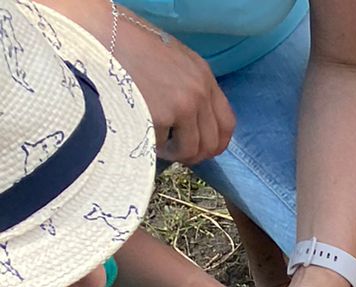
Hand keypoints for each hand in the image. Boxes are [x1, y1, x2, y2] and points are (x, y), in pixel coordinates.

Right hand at [114, 12, 233, 163]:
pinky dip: (151, 144)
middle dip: (193, 154)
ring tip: (154, 140)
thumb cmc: (126, 44)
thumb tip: (192, 125)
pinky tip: (138, 128)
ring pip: (189, 150)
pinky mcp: (160, 115)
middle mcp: (198, 91)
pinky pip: (162, 146)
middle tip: (173, 151)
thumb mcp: (170, 59)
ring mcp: (182, 104)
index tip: (200, 149)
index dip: (215, 143)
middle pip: (211, 144)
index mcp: (203, 74)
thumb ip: (187, 87)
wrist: (96, 32)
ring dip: (172, 153)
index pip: (227, 124)